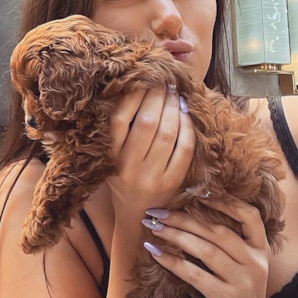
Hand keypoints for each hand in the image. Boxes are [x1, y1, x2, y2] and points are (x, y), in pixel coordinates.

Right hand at [106, 85, 195, 231]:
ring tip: (175, 95)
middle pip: (146, 123)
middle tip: (164, 82)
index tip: (144, 81)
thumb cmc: (121, 179)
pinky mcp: (171, 183)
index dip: (134, 96)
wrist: (134, 216)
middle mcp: (128, 167)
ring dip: (174, 109)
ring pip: (167, 134)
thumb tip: (137, 92)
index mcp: (110, 156)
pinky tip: (186, 116)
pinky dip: (187, 129)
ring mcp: (151, 176)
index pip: (120, 119)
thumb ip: (120, 132)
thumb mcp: (111, 157)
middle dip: (158, 97)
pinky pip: (184, 151)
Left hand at [141, 197, 272, 297]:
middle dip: (183, 218)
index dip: (224, 202)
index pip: (249, 216)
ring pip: (205, 250)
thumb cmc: (239, 296)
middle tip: (155, 211)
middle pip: (217, 231)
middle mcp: (255, 262)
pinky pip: (194, 274)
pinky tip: (154, 252)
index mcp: (259, 250)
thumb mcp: (243, 268)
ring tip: (151, 227)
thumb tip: (186, 217)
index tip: (197, 193)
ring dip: (174, 235)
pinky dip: (172, 261)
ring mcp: (243, 281)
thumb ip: (228, 246)